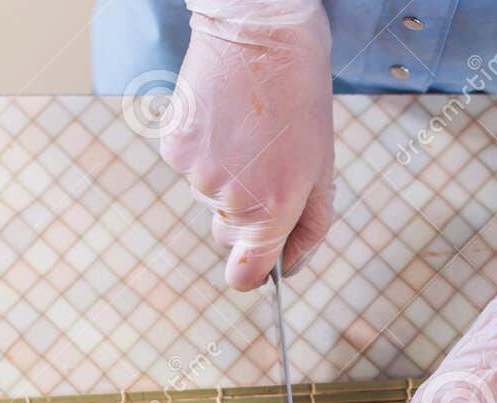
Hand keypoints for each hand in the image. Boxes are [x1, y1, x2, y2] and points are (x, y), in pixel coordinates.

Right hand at [160, 0, 334, 290]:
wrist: (263, 33)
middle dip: (247, 211)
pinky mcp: (174, 148)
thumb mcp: (322, 168)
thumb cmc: (301, 100)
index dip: (251, 273)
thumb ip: (310, 227)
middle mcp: (232, 199)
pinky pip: (188, 168)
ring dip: (226, 174)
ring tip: (247, 129)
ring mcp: (197, 174)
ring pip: (208, 197)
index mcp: (274, 209)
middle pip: (228, 233)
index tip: (257, 264)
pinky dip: (203, 151)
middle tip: (266, 161)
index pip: (245, 275)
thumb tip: (287, 268)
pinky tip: (222, 118)